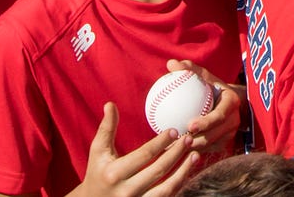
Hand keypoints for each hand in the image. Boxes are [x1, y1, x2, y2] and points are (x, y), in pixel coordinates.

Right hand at [71, 104, 196, 196]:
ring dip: (183, 171)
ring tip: (195, 155)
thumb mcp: (98, 152)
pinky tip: (187, 171)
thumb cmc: (98, 173)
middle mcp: (126, 191)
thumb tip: (110, 104)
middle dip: (176, 153)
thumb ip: (106, 129)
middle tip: (189, 138)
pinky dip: (178, 185)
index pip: (143, 156)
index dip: (160, 143)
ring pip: (166, 189)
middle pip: (158, 170)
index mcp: (114, 173)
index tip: (174, 131)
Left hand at [162, 61, 240, 152]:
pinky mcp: (224, 144)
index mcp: (231, 102)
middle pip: (214, 135)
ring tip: (174, 149)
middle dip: (197, 141)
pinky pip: (208, 150)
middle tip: (177, 141)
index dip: (206, 122)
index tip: (189, 125)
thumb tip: (171, 63)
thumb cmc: (211, 85)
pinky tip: (176, 152)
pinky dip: (194, 151)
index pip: (219, 116)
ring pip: (210, 146)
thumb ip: (188, 69)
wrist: (227, 100)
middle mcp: (234, 120)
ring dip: (193, 148)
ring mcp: (230, 134)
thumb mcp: (203, 75)